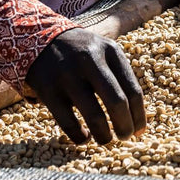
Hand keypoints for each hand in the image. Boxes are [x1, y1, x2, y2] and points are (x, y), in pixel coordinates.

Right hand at [25, 28, 144, 144]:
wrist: (39, 38)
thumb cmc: (82, 53)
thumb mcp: (104, 51)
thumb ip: (120, 76)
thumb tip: (137, 117)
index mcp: (110, 51)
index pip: (133, 90)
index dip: (139, 115)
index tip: (140, 131)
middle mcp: (91, 61)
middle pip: (117, 102)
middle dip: (125, 126)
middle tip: (125, 137)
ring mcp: (68, 75)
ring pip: (94, 115)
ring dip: (104, 136)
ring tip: (106, 140)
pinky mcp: (49, 90)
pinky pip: (68, 122)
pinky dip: (79, 136)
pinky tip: (84, 138)